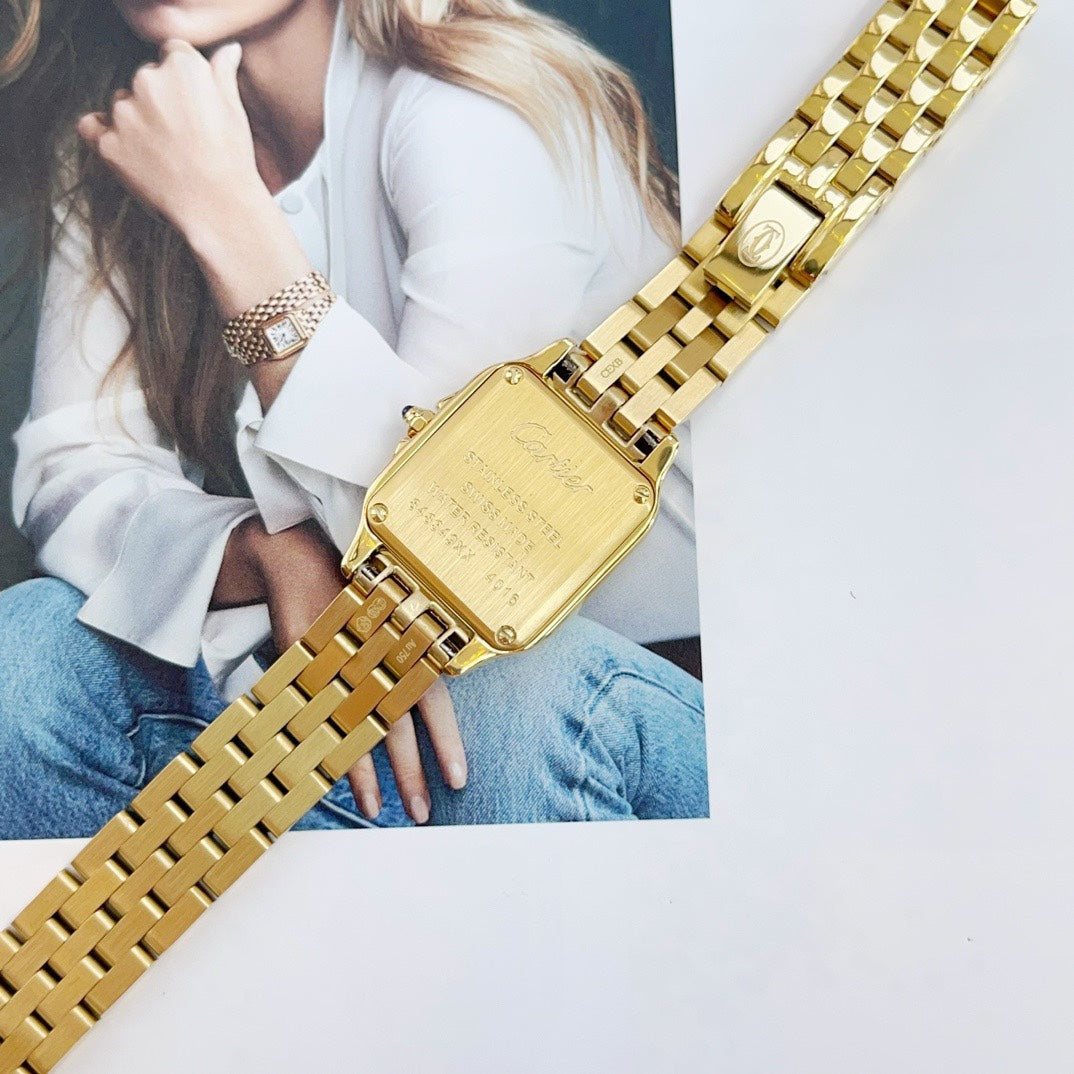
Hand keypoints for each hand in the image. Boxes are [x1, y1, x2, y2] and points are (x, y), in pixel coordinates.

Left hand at [76, 39, 264, 237]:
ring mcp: (124, 113)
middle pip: (145, 79)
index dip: (182, 81)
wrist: (218, 208)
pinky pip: (93, 128)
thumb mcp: (235, 112)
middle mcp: (147, 81)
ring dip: (134, 120)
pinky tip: (127, 151)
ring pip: (121, 104)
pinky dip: (104, 136)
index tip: (190, 105)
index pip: (171, 55)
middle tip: (180, 135)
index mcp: (181, 67)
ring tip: (162, 153)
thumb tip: (228, 50)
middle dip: (158, 100)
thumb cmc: (231, 161)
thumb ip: (222, 74)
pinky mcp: (107, 144)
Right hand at [239, 520, 467, 823]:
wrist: (298, 560)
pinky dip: (327, 748)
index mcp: (405, 648)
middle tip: (421, 815)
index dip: (447, 742)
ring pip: (361, 728)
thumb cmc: (349, 599)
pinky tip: (330, 777)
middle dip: (411, 774)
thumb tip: (410, 718)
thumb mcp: (381, 630)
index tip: (458, 780)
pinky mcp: (309, 665)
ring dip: (369, 775)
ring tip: (378, 812)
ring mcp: (343, 663)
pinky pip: (322, 717)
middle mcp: (380, 658)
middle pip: (399, 727)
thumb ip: (397, 668)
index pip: (433, 702)